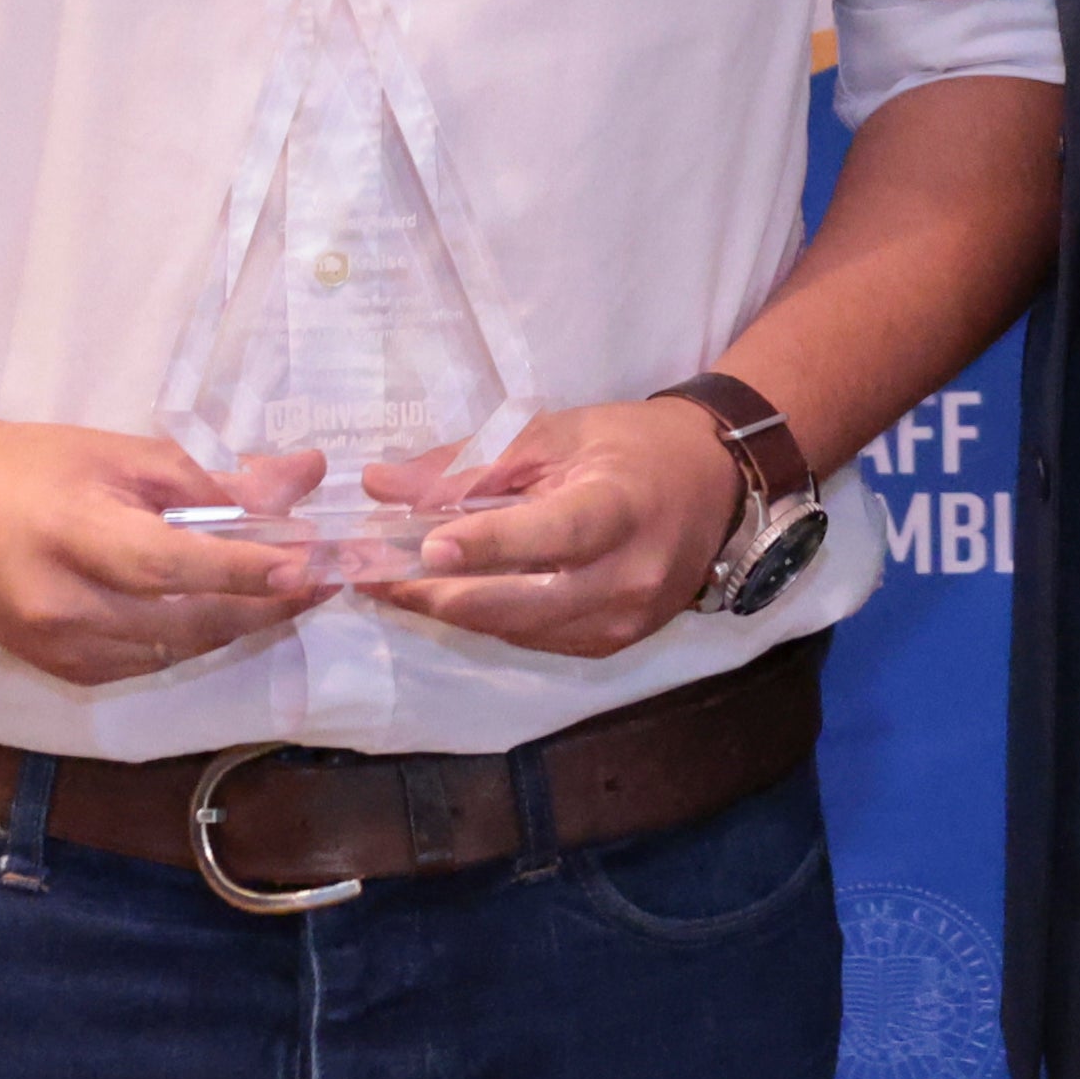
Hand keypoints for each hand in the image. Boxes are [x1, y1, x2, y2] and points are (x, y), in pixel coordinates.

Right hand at [0, 419, 317, 686]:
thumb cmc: (35, 464)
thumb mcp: (122, 453)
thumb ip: (211, 478)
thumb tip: (306, 479)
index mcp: (73, 534)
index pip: (172, 564)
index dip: (245, 569)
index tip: (312, 562)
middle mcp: (63, 605)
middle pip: (185, 622)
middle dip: (265, 605)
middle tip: (326, 579)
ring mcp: (59, 649)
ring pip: (176, 651)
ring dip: (238, 624)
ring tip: (292, 593)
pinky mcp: (60, 672)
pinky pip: (148, 664)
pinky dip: (193, 639)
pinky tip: (226, 611)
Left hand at [366, 400, 744, 656]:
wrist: (713, 486)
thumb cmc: (631, 445)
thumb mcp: (556, 432)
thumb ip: (471, 463)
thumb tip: (381, 485)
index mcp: (623, 508)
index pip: (556, 533)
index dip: (491, 544)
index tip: (425, 548)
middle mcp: (628, 578)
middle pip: (521, 602)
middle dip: (436, 592)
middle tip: (366, 573)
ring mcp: (621, 622)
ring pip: (515, 629)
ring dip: (448, 608)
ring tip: (386, 582)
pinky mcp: (610, 646)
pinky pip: (530, 639)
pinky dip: (484, 617)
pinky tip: (445, 594)